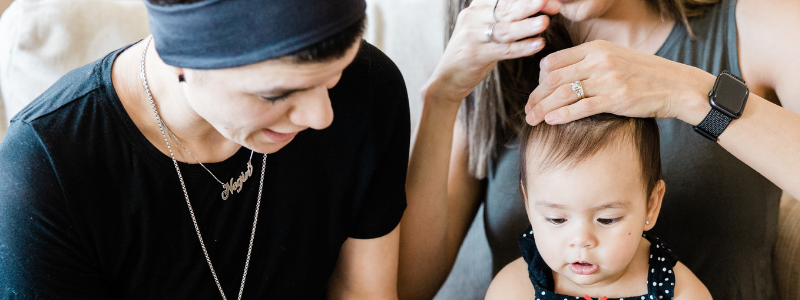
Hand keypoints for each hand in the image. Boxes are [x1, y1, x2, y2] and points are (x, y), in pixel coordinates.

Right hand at [424, 0, 559, 103]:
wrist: (446, 80)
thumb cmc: (472, 53)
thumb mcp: (483, 30)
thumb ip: (504, 18)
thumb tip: (536, 7)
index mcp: (476, 8)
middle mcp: (472, 18)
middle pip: (506, 9)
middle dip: (531, 6)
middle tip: (552, 3)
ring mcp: (471, 36)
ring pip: (505, 29)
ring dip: (527, 25)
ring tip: (545, 22)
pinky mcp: (474, 55)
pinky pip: (503, 50)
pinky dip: (522, 48)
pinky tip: (538, 44)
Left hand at [525, 40, 716, 125]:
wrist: (679, 87)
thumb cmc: (645, 76)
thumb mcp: (616, 59)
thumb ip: (590, 64)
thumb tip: (562, 76)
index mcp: (596, 48)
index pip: (554, 61)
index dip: (539, 80)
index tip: (536, 94)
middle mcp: (599, 60)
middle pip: (553, 78)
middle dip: (535, 97)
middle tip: (527, 111)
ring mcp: (608, 78)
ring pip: (563, 93)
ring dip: (543, 108)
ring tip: (533, 119)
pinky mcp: (616, 98)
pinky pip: (581, 107)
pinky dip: (562, 115)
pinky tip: (551, 121)